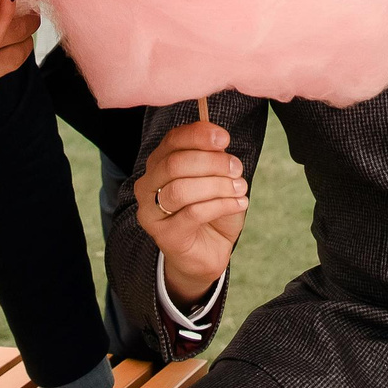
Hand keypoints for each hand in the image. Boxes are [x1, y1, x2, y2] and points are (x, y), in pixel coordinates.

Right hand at [136, 118, 248, 306]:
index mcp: (159, 164)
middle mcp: (148, 186)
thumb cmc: (211, 210)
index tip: (224, 138)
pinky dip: (221, 205)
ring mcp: (152, 212)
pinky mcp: (165, 236)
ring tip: (239, 189)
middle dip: (212, 162)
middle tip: (236, 169)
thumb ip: (214, 158)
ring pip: (181, 190)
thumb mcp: (216, 178)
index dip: (198, 135)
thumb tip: (219, 142)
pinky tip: (238, 204)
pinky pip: (193, 214)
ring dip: (217, 186)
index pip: (172, 140)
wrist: (207, 252)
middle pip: (174, 164)